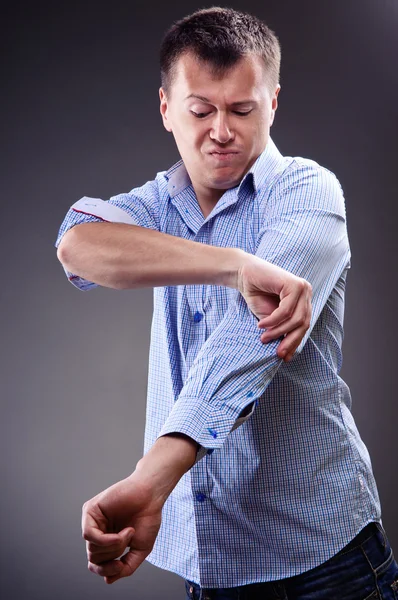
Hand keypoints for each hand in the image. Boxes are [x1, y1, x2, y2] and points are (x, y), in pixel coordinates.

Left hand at [82, 434, 194, 584]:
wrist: (151, 495)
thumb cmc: (147, 517)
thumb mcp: (140, 550)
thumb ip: (126, 567)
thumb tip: (108, 580)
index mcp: (108, 541)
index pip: (97, 564)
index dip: (106, 570)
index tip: (120, 565)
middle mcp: (98, 531)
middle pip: (94, 558)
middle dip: (113, 556)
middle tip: (129, 540)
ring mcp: (93, 521)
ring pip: (92, 549)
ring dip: (113, 547)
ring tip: (128, 532)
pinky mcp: (90, 510)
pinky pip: (89, 535)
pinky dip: (106, 540)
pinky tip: (122, 533)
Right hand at [237, 254, 311, 361]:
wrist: (243, 274)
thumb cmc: (256, 294)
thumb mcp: (271, 317)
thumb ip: (281, 329)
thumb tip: (288, 352)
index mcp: (303, 300)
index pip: (304, 325)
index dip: (295, 342)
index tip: (284, 357)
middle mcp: (306, 292)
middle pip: (303, 323)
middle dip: (290, 340)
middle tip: (278, 353)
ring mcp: (302, 287)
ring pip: (296, 319)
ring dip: (278, 331)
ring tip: (264, 337)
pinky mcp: (294, 284)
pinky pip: (286, 310)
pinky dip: (273, 321)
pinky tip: (261, 325)